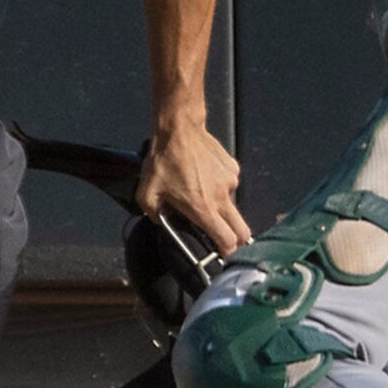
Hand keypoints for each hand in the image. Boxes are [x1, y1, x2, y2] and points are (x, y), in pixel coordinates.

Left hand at [137, 122, 246, 257]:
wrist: (180, 130)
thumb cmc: (163, 160)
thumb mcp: (146, 193)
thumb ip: (154, 214)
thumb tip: (162, 222)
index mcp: (202, 207)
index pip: (225, 239)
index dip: (228, 252)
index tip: (225, 257)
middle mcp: (221, 197)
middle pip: (241, 229)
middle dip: (237, 240)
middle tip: (228, 241)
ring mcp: (230, 182)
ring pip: (231, 204)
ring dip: (221, 206)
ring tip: (200, 192)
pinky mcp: (233, 169)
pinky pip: (229, 185)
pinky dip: (219, 186)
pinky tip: (205, 176)